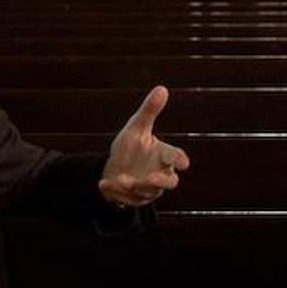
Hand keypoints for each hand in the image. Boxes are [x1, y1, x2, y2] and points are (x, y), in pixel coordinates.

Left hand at [99, 85, 189, 207]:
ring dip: (132, 186)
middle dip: (160, 182)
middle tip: (150, 178)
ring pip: (145, 193)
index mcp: (163, 156)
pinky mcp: (133, 199)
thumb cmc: (132, 146)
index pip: (176, 157)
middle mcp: (159, 175)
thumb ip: (149, 111)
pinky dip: (115, 191)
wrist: (115, 167)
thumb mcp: (136, 127)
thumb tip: (162, 88)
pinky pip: (126, 199)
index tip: (183, 163)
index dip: (180, 160)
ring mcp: (146, 190)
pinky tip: (104, 184)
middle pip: (170, 183)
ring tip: (120, 178)